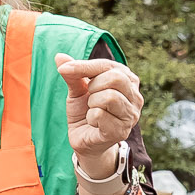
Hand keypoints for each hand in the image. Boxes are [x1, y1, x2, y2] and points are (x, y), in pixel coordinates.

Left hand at [58, 55, 141, 176]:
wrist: (83, 139)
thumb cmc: (84, 111)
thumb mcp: (76, 89)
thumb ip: (72, 73)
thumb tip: (59, 56)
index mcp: (127, 79)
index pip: (108, 65)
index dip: (84, 66)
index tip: (64, 69)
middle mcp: (135, 96)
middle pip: (115, 78)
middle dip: (93, 86)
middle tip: (89, 97)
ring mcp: (131, 115)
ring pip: (109, 97)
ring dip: (92, 103)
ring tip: (92, 110)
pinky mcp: (122, 131)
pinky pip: (101, 115)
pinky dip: (90, 118)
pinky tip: (93, 122)